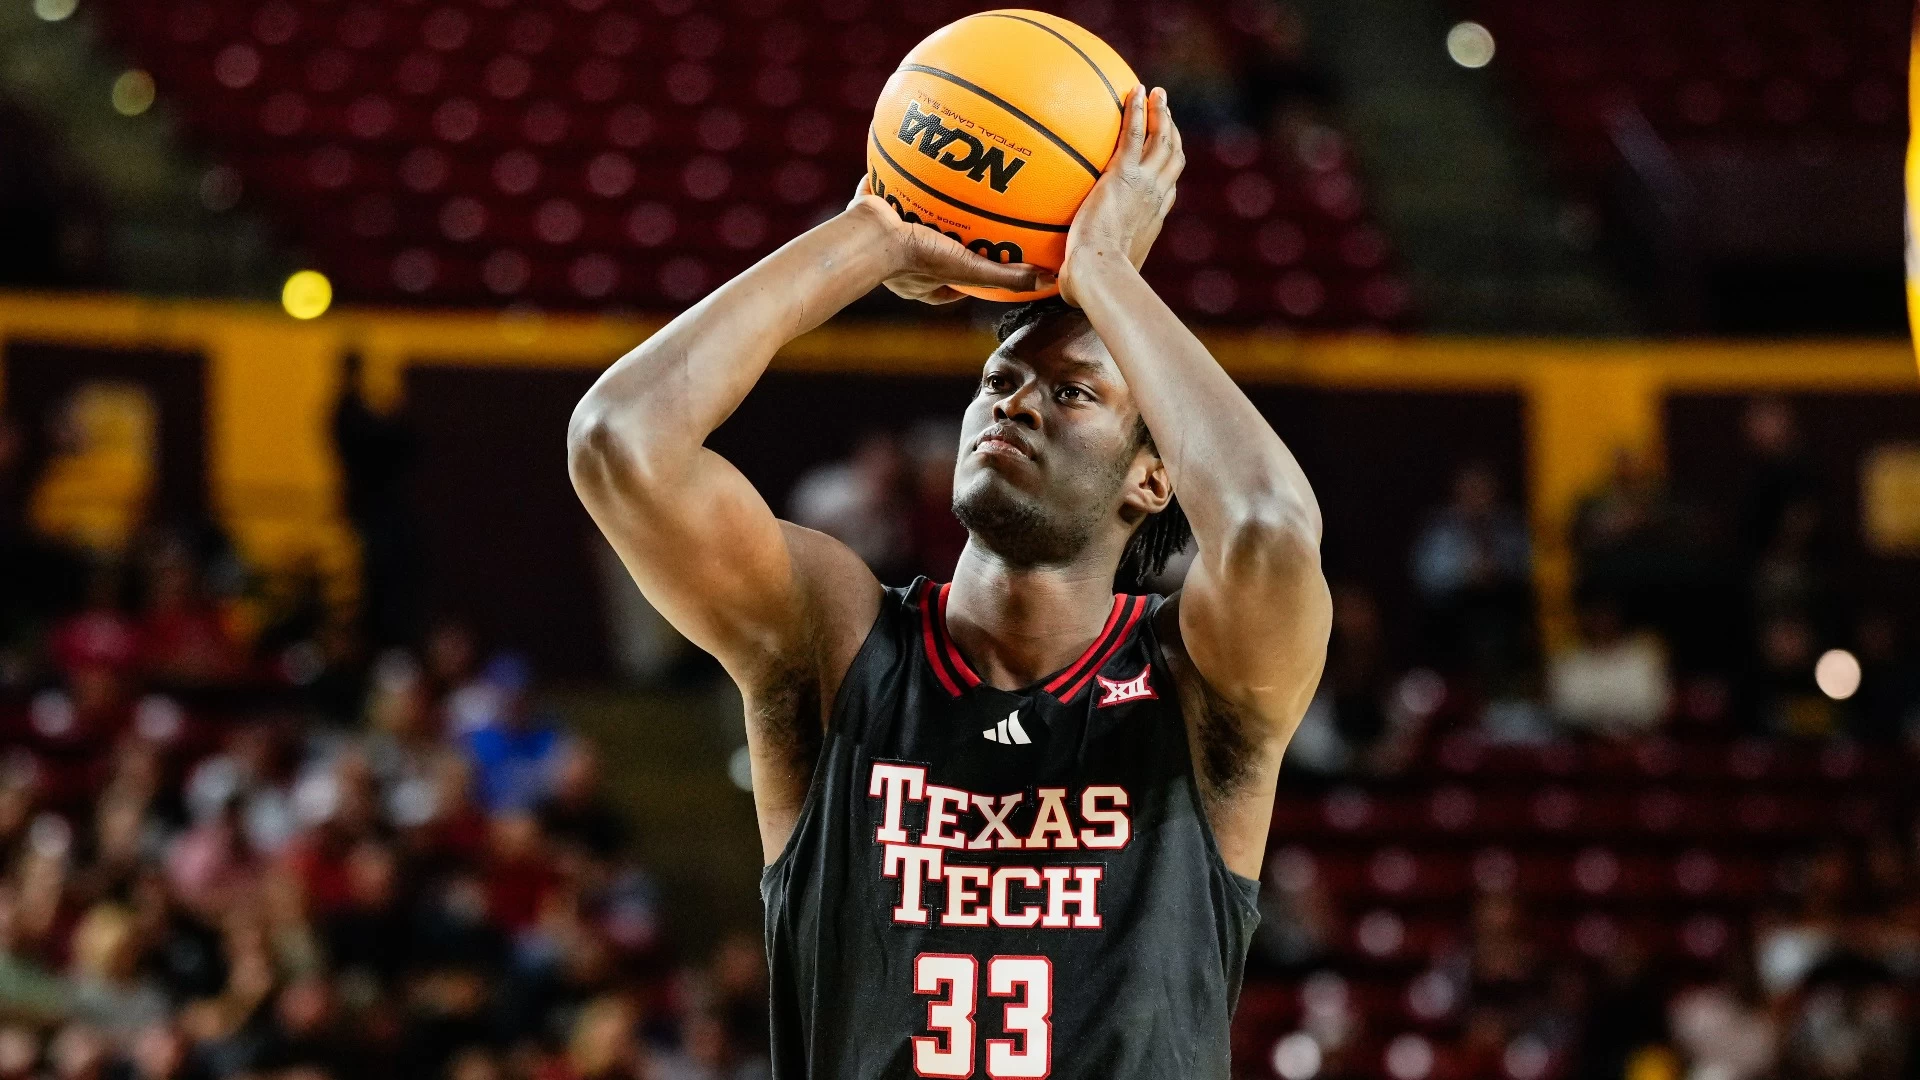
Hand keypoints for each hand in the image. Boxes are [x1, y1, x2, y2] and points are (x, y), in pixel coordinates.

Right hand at [844, 176, 1050, 303]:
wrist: (869, 236)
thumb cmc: (917, 258)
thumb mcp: (971, 269)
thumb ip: (1008, 276)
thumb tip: (1050, 282)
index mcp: (922, 281)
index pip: (953, 280)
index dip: (972, 271)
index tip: (988, 257)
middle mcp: (902, 261)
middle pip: (933, 246)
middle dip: (949, 232)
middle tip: (968, 216)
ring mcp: (884, 236)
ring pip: (911, 217)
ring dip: (925, 202)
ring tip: (945, 180)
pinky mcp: (870, 209)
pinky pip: (889, 189)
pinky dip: (900, 175)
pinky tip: (916, 151)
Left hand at [1058, 85, 1182, 306]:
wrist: (1099, 272)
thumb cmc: (1093, 283)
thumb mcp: (1092, 273)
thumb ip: (1079, 269)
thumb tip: (1055, 281)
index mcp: (1152, 219)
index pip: (1166, 189)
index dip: (1166, 171)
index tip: (1161, 158)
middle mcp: (1156, 198)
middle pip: (1172, 157)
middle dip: (1171, 132)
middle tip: (1165, 112)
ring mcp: (1144, 184)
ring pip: (1162, 140)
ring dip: (1162, 114)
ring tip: (1156, 94)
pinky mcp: (1124, 173)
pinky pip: (1135, 133)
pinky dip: (1138, 110)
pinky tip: (1134, 90)